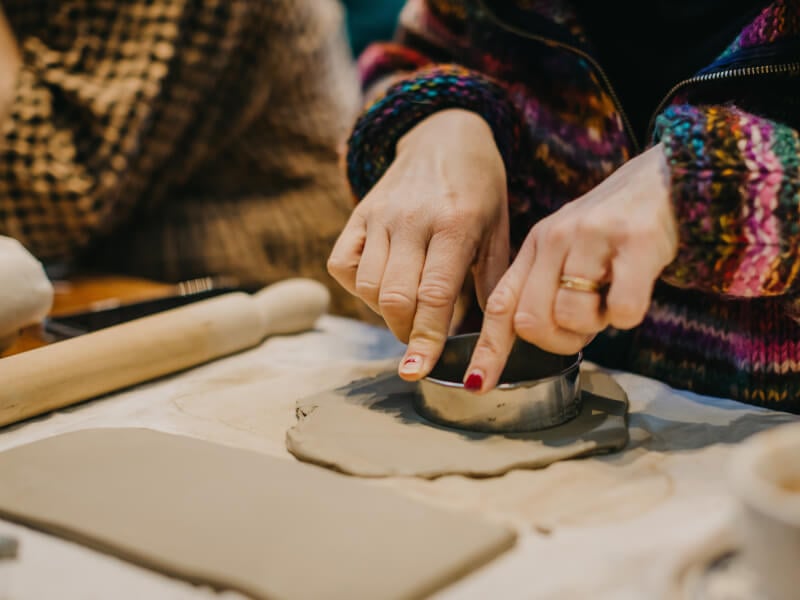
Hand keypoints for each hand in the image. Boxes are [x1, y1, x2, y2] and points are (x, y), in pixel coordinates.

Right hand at [328, 109, 508, 379]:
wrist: (446, 134)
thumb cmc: (480, 189)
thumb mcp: (498, 230)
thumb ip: (492, 282)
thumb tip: (487, 338)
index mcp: (455, 224)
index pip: (434, 295)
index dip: (425, 338)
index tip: (417, 370)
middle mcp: (411, 218)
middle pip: (394, 297)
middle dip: (405, 333)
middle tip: (421, 342)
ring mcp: (379, 214)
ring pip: (366, 285)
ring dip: (384, 314)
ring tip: (407, 313)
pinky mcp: (358, 213)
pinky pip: (342, 264)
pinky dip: (357, 288)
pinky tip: (382, 286)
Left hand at [464, 143, 678, 391]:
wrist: (666, 179)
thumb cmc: (613, 231)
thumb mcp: (566, 249)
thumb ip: (543, 287)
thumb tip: (530, 337)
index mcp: (536, 247)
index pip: (500, 304)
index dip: (488, 349)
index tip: (477, 384)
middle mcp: (555, 239)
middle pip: (530, 321)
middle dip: (558, 340)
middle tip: (586, 324)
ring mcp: (592, 238)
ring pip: (572, 316)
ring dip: (596, 325)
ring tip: (611, 299)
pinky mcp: (635, 242)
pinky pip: (622, 309)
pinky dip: (629, 314)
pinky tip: (635, 290)